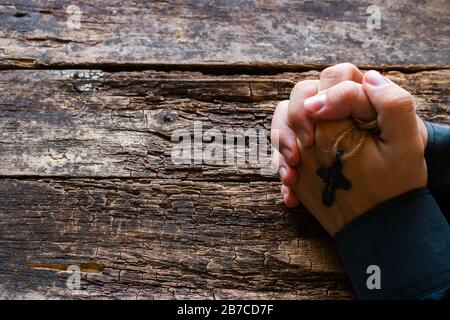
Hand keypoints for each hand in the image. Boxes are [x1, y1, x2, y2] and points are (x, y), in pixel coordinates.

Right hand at [283, 70, 427, 235]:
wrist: (383, 207)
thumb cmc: (400, 173)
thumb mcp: (405, 141)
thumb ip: (393, 104)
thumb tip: (367, 77)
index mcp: (359, 98)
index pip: (334, 78)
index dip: (322, 98)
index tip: (318, 131)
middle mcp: (332, 110)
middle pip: (301, 95)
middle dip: (293, 122)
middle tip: (301, 152)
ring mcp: (314, 131)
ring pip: (284, 120)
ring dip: (282, 147)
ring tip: (292, 177)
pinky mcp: (303, 153)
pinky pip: (281, 152)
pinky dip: (283, 171)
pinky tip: (293, 195)